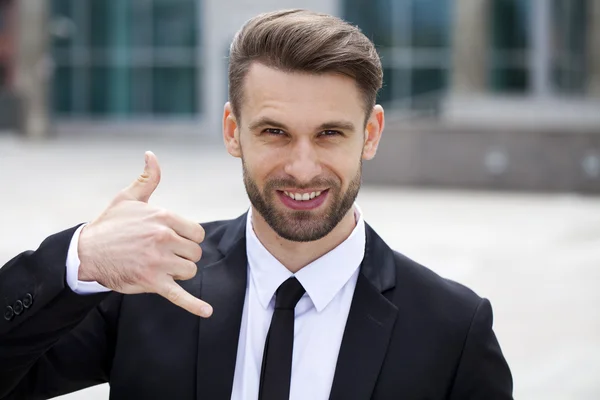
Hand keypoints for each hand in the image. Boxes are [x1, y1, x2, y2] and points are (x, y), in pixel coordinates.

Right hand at [77, 151, 211, 317]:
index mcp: (164, 218)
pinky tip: (207, 312)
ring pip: (189, 270)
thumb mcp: (128, 198)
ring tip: (159, 267)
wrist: (86, 252)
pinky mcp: (152, 281)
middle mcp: (164, 238)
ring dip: (178, 272)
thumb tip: (152, 155)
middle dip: (182, 255)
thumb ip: (147, 179)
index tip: (173, 240)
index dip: (187, 239)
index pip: (196, 233)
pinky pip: (179, 295)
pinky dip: (194, 305)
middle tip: (162, 254)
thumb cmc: (109, 224)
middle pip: (194, 252)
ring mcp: (159, 261)